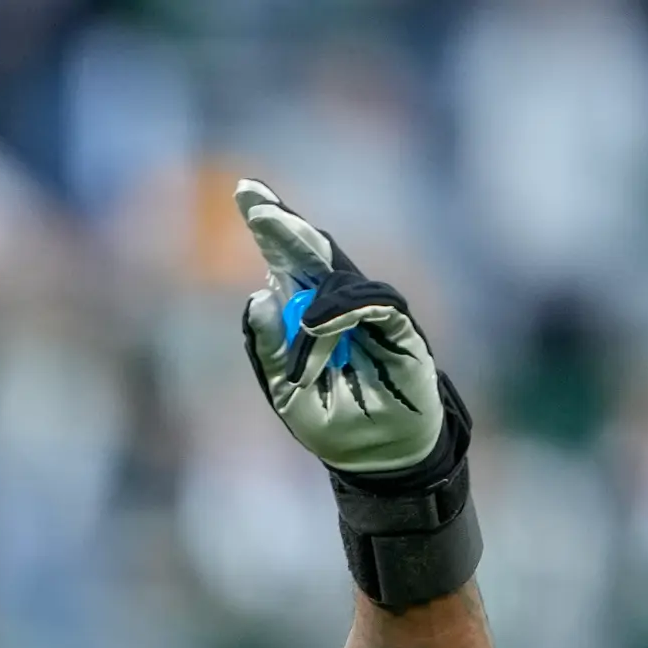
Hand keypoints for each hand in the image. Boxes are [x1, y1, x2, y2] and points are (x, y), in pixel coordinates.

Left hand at [234, 180, 448, 477]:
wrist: (380, 454)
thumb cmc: (333, 421)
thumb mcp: (284, 390)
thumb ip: (268, 348)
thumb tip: (257, 295)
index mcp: (306, 314)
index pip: (287, 262)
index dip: (272, 227)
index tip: (248, 193)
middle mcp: (337, 304)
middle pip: (311, 253)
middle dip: (283, 227)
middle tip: (255, 205)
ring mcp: (370, 313)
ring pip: (338, 278)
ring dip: (310, 298)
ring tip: (297, 332)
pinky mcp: (399, 329)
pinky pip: (374, 305)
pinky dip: (346, 310)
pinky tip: (322, 323)